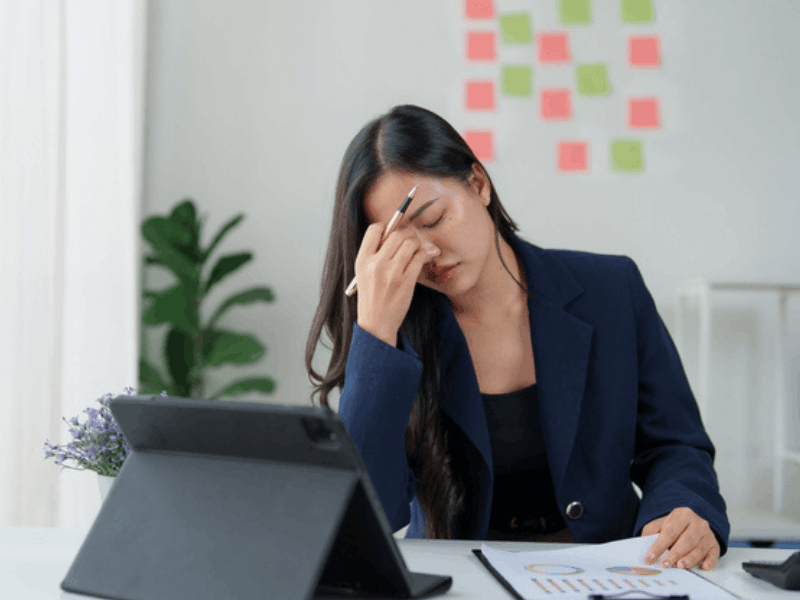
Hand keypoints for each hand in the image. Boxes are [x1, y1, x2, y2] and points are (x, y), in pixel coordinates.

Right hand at [355, 223, 438, 346]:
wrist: (376, 324)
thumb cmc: (372, 297)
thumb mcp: (364, 274)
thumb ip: (375, 254)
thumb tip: (397, 234)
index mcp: (362, 260)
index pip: (375, 229)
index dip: (387, 227)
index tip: (393, 235)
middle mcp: (376, 264)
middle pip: (397, 233)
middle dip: (408, 234)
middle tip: (411, 241)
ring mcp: (392, 273)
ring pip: (411, 243)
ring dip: (418, 243)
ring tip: (418, 250)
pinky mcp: (406, 281)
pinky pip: (420, 257)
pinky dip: (426, 254)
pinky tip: (426, 256)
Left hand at [642, 507, 719, 570]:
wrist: (692, 520)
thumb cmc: (674, 524)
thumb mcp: (660, 523)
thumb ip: (652, 532)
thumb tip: (645, 547)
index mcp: (682, 515)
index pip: (669, 531)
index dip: (659, 546)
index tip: (650, 558)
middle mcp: (697, 523)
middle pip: (686, 540)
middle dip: (674, 553)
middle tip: (665, 564)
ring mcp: (708, 534)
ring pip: (699, 548)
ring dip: (690, 559)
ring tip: (679, 566)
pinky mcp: (715, 545)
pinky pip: (714, 554)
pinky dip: (710, 561)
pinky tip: (703, 567)